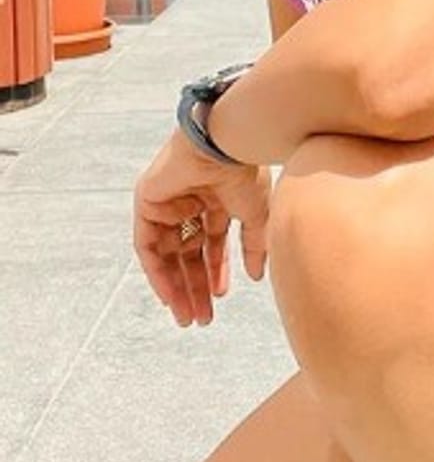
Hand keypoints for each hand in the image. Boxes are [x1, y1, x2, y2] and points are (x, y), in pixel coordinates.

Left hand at [134, 128, 270, 327]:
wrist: (225, 142)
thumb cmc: (245, 170)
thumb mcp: (257, 215)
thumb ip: (255, 245)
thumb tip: (257, 275)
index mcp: (218, 199)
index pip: (213, 243)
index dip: (216, 272)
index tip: (220, 297)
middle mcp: (191, 200)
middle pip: (190, 253)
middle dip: (196, 287)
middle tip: (202, 318)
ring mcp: (167, 201)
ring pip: (168, 254)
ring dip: (177, 287)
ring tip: (188, 316)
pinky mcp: (147, 201)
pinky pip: (147, 246)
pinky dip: (157, 273)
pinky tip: (170, 296)